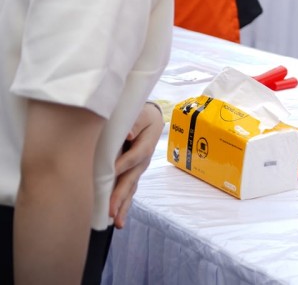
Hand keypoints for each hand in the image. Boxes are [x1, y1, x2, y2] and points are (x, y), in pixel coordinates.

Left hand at [109, 102, 163, 227]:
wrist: (147, 118)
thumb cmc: (142, 115)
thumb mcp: (141, 113)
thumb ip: (135, 122)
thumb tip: (128, 134)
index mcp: (146, 144)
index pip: (135, 155)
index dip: (123, 164)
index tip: (110, 172)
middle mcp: (142, 161)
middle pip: (132, 178)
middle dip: (121, 195)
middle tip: (111, 210)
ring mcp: (137, 170)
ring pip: (131, 189)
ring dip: (123, 205)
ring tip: (117, 222)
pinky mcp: (131, 174)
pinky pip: (128, 191)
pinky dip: (122, 205)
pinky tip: (116, 219)